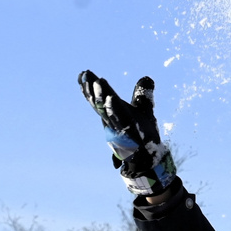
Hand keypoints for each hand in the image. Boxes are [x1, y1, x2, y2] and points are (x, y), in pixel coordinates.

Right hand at [77, 71, 177, 196]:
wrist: (147, 157)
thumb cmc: (142, 134)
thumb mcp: (144, 110)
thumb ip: (143, 94)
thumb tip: (147, 78)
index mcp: (113, 114)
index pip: (100, 98)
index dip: (91, 86)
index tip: (83, 73)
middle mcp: (112, 119)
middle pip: (99, 102)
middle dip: (91, 88)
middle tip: (84, 74)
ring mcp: (118, 126)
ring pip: (106, 110)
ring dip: (101, 96)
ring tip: (98, 81)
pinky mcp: (128, 133)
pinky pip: (119, 120)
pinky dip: (114, 110)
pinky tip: (112, 99)